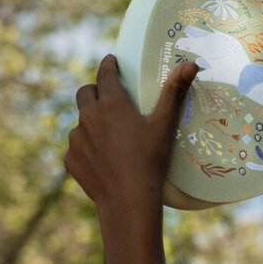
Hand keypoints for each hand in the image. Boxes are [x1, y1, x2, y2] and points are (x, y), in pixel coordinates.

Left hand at [65, 54, 197, 211]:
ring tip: (110, 137)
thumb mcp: (165, 125)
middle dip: (95, 90)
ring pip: (81, 123)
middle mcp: (88, 117)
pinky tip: (103, 160)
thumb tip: (191, 63)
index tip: (111, 61)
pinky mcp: (71, 159)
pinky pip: (77, 148)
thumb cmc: (150, 160)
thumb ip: (175, 92)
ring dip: (91, 123)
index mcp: (111, 104)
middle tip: (108, 97)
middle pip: (85, 93)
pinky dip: (87, 149)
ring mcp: (76, 139)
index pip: (105, 74)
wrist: (128, 201)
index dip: (109, 65)